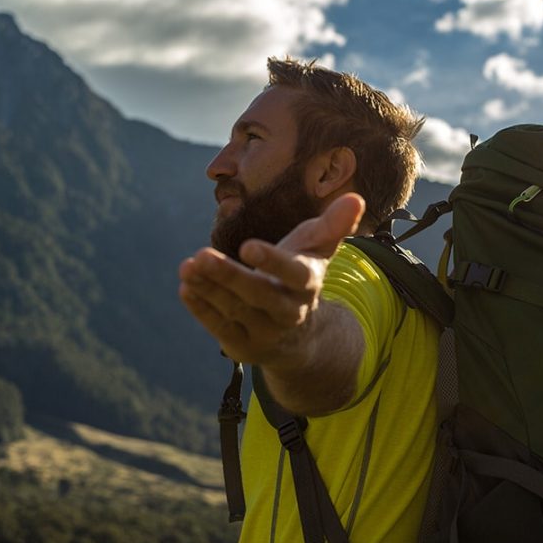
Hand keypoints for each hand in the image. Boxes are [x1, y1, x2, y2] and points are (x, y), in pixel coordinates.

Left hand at [178, 193, 364, 365]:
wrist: (299, 338)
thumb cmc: (301, 279)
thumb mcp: (317, 250)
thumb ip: (333, 226)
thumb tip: (356, 197)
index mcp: (308, 285)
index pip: (294, 273)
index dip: (272, 261)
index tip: (247, 245)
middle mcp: (289, 312)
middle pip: (259, 295)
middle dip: (229, 276)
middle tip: (201, 256)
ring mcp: (265, 332)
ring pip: (235, 310)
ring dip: (209, 289)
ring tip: (187, 267)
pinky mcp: (243, 346)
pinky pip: (220, 327)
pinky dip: (202, 308)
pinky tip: (186, 287)